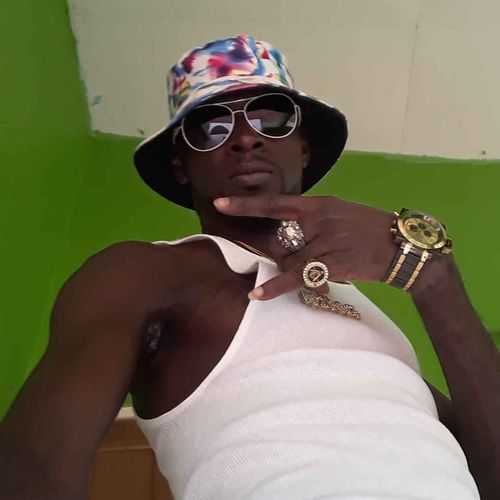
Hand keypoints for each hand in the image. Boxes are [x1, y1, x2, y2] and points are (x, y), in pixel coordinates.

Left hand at [213, 194, 395, 299]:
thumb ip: (312, 221)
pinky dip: (277, 287)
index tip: (220, 203)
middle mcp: (319, 219)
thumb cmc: (370, 228)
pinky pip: (298, 276)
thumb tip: (287, 233)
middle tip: (262, 247)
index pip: (275, 202)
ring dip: (289, 268)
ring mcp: (325, 241)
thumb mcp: (340, 213)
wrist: (401, 246)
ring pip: (289, 259)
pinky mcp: (332, 263)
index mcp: (319, 204)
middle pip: (279, 238)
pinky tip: (257, 294)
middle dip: (269, 248)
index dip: (246, 204)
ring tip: (305, 270)